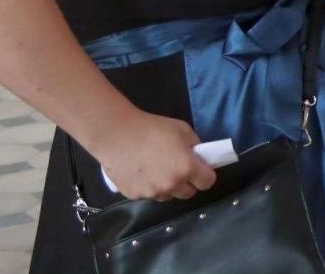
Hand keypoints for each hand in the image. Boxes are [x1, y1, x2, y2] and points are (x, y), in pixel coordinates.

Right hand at [88, 109, 216, 201]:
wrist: (117, 135)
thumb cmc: (151, 128)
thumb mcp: (182, 130)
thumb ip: (194, 145)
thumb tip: (198, 155)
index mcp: (186, 169)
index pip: (207, 183)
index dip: (206, 175)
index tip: (201, 169)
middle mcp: (171, 185)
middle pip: (188, 193)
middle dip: (187, 182)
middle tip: (179, 168)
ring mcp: (152, 193)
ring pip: (168, 196)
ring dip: (168, 187)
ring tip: (157, 169)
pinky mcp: (134, 196)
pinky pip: (149, 195)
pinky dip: (149, 187)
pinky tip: (142, 172)